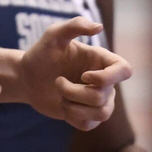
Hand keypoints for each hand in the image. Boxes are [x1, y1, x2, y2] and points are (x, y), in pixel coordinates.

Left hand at [17, 17, 132, 130]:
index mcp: (100, 60)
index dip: (108, 77)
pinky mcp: (87, 116)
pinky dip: (72, 117)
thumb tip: (99, 26)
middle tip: (57, 82)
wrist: (27, 77)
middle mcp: (104, 81)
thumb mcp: (53, 35)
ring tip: (60, 95)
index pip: (124, 70)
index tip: (84, 75)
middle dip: (74, 92)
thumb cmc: (42, 53)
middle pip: (103, 96)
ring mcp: (97, 100)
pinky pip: (89, 125)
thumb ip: (74, 25)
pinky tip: (63, 106)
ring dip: (74, 106)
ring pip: (101, 113)